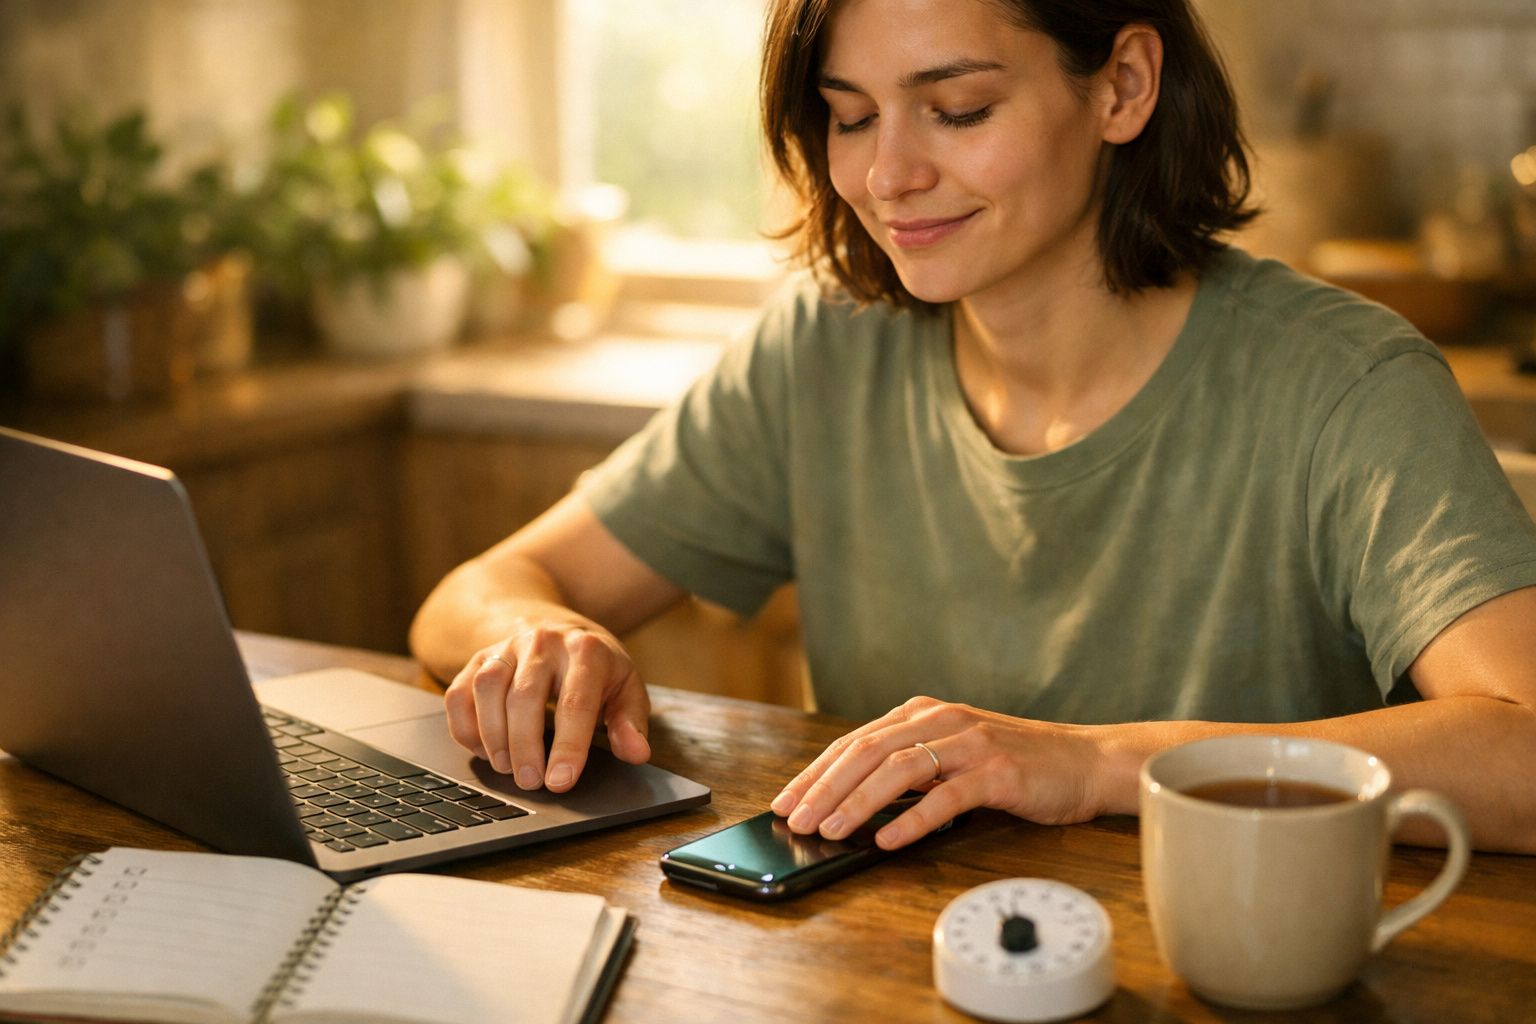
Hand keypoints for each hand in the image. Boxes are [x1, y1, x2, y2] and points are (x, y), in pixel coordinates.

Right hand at [442, 623, 650, 792]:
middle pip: (525, 697)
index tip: (560, 781)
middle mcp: (543, 642)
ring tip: (507, 768)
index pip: (575, 702)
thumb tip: (635, 753)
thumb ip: (631, 721)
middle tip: (531, 783)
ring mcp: (506, 647)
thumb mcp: (626, 687)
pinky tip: (484, 749)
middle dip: (525, 747)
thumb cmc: (595, 667)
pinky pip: (459, 693)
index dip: (568, 746)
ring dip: (493, 736)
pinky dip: (466, 727)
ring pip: (487, 690)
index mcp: (586, 650)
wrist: (558, 627)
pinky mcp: (478, 658)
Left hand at [769, 697, 1107, 848]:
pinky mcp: (997, 771)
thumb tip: (851, 804)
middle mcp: (942, 719)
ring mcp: (970, 743)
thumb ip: (910, 768)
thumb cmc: (1017, 765)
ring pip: (899, 768)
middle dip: (823, 788)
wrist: (1086, 762)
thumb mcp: (954, 755)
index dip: (815, 772)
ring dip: (858, 802)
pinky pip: (946, 796)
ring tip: (830, 831)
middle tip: (794, 819)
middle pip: (867, 751)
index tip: (785, 800)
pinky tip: (887, 841)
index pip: (854, 741)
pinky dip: (912, 820)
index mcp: (923, 713)